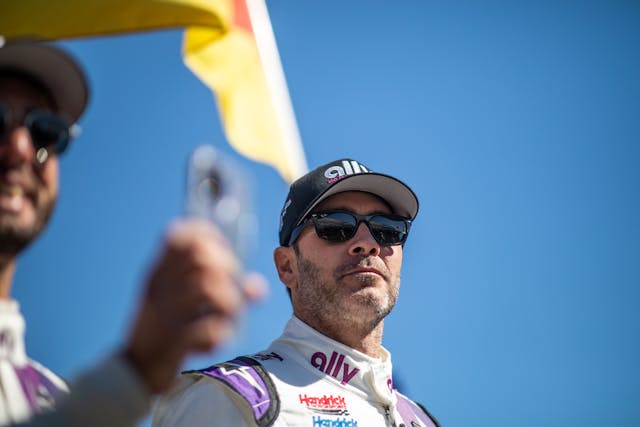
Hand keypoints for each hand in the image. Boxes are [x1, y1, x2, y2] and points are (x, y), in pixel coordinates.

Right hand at [123, 219, 266, 393]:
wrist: (135, 371)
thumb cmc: (164, 330)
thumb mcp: (182, 303)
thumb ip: (219, 290)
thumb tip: (258, 287)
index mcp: (159, 273)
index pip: (178, 235)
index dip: (207, 236)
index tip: (222, 254)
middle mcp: (159, 287)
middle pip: (201, 258)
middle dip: (228, 269)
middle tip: (231, 290)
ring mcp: (165, 313)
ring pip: (207, 287)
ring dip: (230, 302)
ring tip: (228, 317)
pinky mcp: (173, 342)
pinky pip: (208, 328)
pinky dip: (219, 334)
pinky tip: (215, 340)